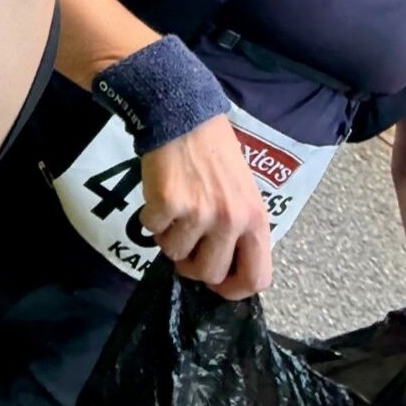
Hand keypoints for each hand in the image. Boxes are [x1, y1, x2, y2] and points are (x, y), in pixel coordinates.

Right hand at [140, 113, 273, 299]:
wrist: (182, 115)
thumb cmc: (213, 152)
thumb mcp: (243, 193)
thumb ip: (239, 229)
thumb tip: (222, 268)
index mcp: (255, 219)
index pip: (256, 279)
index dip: (233, 290)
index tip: (217, 285)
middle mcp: (231, 221)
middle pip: (209, 274)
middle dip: (192, 264)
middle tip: (185, 243)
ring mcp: (199, 213)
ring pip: (175, 254)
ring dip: (168, 236)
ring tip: (173, 210)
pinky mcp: (168, 203)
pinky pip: (150, 229)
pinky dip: (149, 216)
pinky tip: (159, 194)